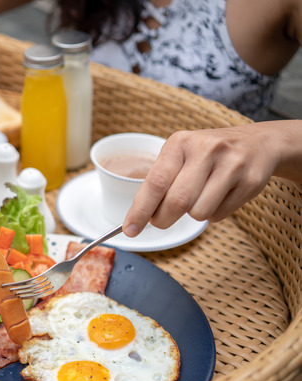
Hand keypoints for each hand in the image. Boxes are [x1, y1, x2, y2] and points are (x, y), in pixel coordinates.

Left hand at [123, 126, 278, 236]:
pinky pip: (220, 215)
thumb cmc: (207, 154)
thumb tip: (139, 217)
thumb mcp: (181, 155)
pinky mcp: (251, 181)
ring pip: (198, 213)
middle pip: (177, 202)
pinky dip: (213, 214)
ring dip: (193, 215)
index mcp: (180, 143)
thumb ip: (161, 181)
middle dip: (163, 219)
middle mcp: (206, 149)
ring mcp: (232, 164)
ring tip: (200, 197)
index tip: (129, 230)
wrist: (258, 143)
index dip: (140, 210)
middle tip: (161, 221)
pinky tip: (220, 196)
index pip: (155, 182)